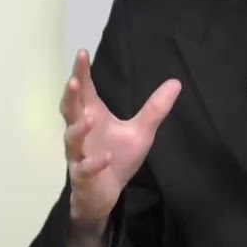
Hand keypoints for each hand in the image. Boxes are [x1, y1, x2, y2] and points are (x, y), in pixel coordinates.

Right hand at [60, 49, 180, 233]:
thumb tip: (176, 82)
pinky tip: (105, 156)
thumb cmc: (118, 157)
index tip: (82, 53)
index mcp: (92, 115)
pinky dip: (95, 163)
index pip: (85, 91)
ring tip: (91, 117)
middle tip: (74, 81)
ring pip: (72, 139)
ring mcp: (79, 154)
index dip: (82, 73)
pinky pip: (86, 168)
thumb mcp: (141, 132)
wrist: (105, 193)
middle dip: (71, 96)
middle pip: (70, 110)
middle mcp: (81, 132)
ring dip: (80, 129)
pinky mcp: (83, 176)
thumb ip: (155, 109)